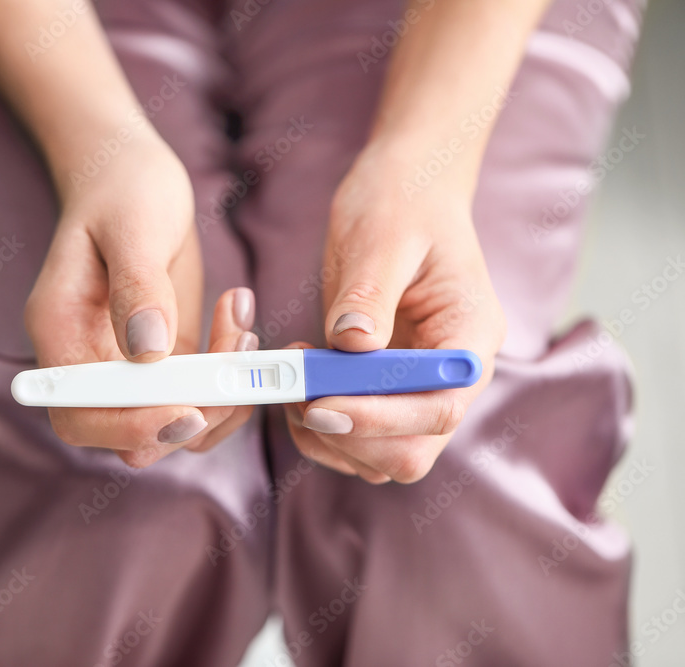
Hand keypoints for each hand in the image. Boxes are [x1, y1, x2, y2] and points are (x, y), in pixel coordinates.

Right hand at [25, 135, 257, 466]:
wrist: (131, 175)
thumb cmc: (123, 189)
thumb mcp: (131, 227)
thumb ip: (137, 287)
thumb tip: (148, 351)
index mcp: (59, 332)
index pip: (78, 414)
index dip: (130, 426)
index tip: (189, 409)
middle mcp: (87, 362)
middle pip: (128, 435)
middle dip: (192, 413)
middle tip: (237, 361)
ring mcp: (127, 367)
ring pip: (172, 425)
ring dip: (221, 395)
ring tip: (242, 327)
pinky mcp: (164, 362)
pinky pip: (198, 397)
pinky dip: (230, 377)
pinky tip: (240, 322)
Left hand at [284, 149, 506, 482]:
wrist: (404, 189)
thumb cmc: (402, 203)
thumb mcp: (383, 240)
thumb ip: (369, 295)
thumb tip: (351, 344)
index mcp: (470, 337)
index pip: (440, 407)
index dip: (381, 419)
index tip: (322, 406)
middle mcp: (450, 374)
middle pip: (414, 449)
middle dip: (352, 437)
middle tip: (299, 400)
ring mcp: (418, 385)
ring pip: (382, 455)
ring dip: (330, 438)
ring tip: (291, 384)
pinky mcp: (383, 386)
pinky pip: (357, 435)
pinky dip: (320, 427)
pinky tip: (296, 383)